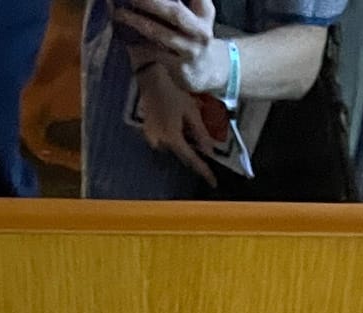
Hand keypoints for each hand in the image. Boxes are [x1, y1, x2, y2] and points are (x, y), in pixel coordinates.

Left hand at [115, 0, 226, 94]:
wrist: (206, 72)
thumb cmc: (193, 37)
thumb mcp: (197, 15)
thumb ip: (178, 4)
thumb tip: (141, 0)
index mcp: (205, 11)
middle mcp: (200, 30)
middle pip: (174, 12)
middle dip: (151, 2)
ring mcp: (190, 50)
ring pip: (161, 34)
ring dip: (138, 22)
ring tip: (119, 13)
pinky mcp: (180, 67)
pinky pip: (155, 53)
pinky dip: (139, 44)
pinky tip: (124, 36)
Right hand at [132, 61, 220, 184]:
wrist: (151, 80)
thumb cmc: (173, 93)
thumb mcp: (191, 111)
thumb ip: (201, 133)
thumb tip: (210, 151)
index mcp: (173, 138)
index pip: (192, 160)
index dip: (204, 171)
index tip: (213, 182)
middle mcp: (161, 143)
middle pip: (182, 154)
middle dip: (193, 151)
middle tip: (203, 147)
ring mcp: (153, 139)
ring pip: (174, 147)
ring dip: (182, 141)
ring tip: (184, 125)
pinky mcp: (148, 133)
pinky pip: (165, 141)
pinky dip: (173, 137)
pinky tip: (174, 122)